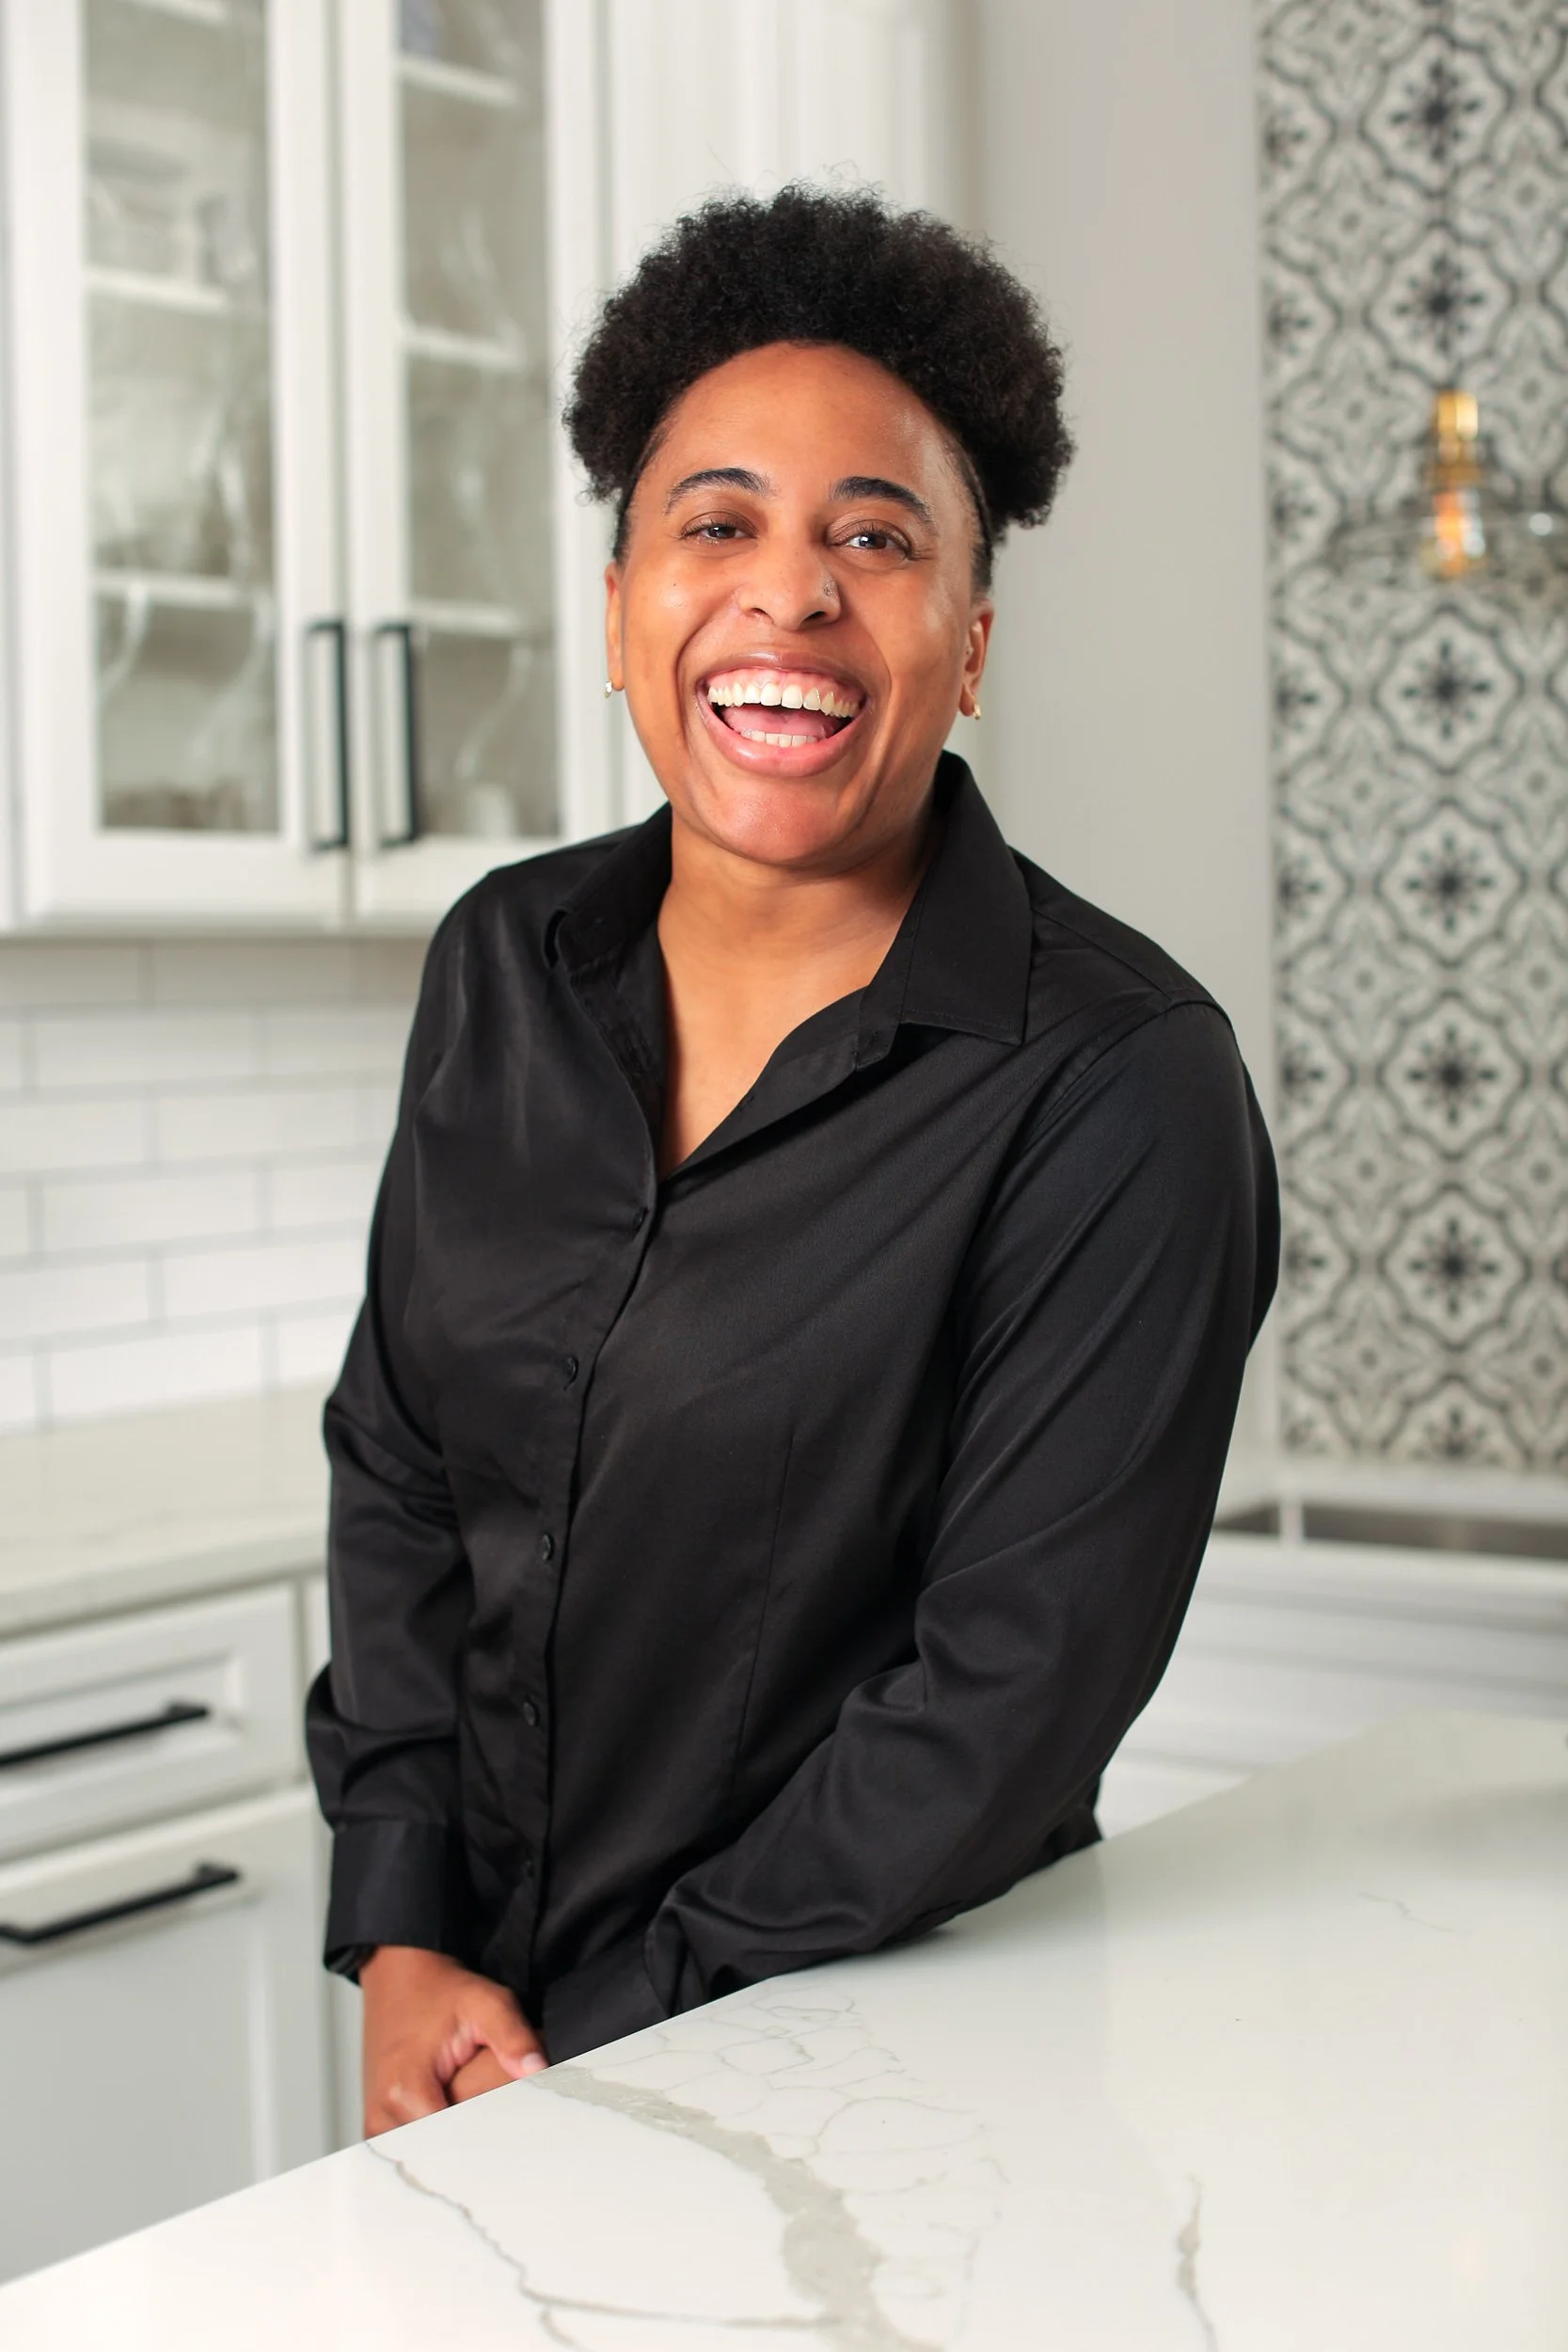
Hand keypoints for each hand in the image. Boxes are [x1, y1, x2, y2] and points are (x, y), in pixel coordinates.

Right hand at [359, 1944, 545, 2136]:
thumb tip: (537, 2070)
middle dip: (475, 2147)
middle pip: (441, 2155)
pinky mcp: (379, 2126)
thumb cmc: (441, 1992)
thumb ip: (512, 2037)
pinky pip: (413, 2149)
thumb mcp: (485, 2001)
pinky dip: (437, 2140)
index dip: (489, 2141)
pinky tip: (457, 2116)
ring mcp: (378, 2125)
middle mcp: (383, 2115)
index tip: (515, 2135)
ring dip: (456, 2146)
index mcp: (404, 2091)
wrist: (400, 1979)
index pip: (454, 2145)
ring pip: (426, 2157)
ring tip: (479, 2113)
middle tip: (504, 2129)